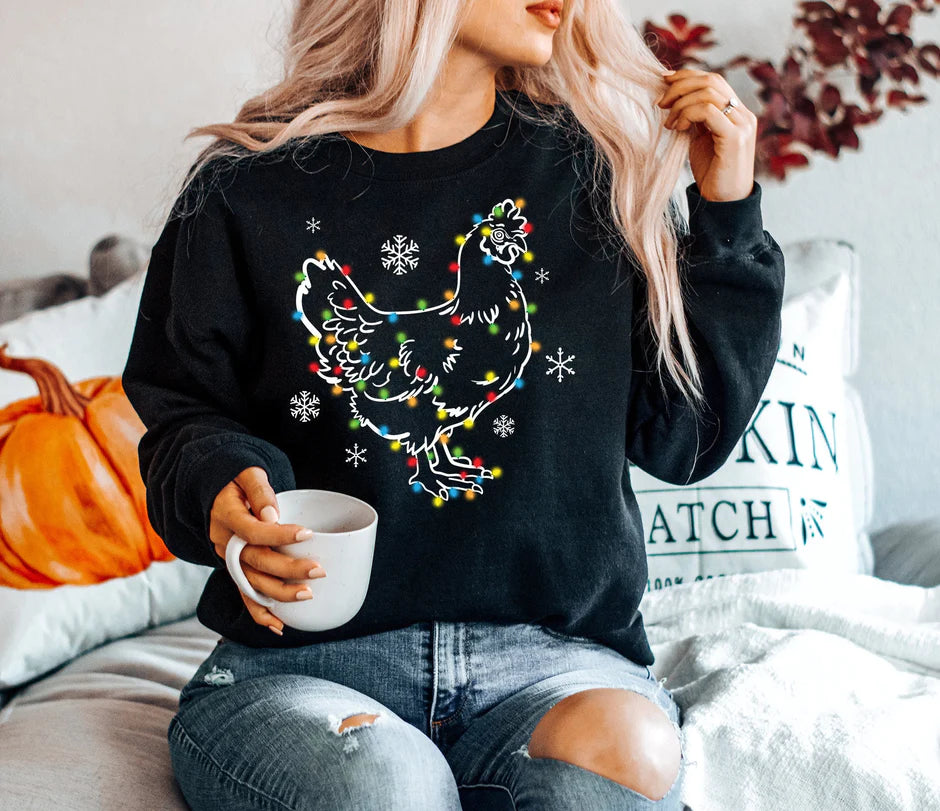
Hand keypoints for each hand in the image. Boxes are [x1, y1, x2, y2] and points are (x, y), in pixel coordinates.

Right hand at [209, 466, 326, 635]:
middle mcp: (224, 543)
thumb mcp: (247, 473)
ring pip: (251, 582)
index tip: (308, 533)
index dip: (280, 535)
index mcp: (227, 517)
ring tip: (308, 595)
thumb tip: (270, 515)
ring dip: (279, 593)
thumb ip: (260, 491)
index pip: (253, 531)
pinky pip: (245, 594)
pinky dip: (260, 613)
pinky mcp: (235, 569)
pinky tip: (280, 626)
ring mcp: (228, 560)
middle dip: (288, 569)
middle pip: (256, 561)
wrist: (215, 491)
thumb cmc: (238, 480)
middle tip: (319, 570)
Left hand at [656, 68, 756, 202]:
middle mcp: (743, 114)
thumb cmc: (711, 173)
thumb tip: (674, 98)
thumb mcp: (700, 139)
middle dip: (680, 87)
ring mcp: (742, 124)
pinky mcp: (736, 137)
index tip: (664, 82)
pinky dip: (687, 114)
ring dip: (681, 103)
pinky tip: (676, 128)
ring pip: (709, 93)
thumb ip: (694, 118)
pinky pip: (708, 111)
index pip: (713, 80)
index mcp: (737, 112)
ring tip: (668, 122)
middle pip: (711, 81)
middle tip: (660, 103)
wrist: (723, 203)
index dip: (687, 76)